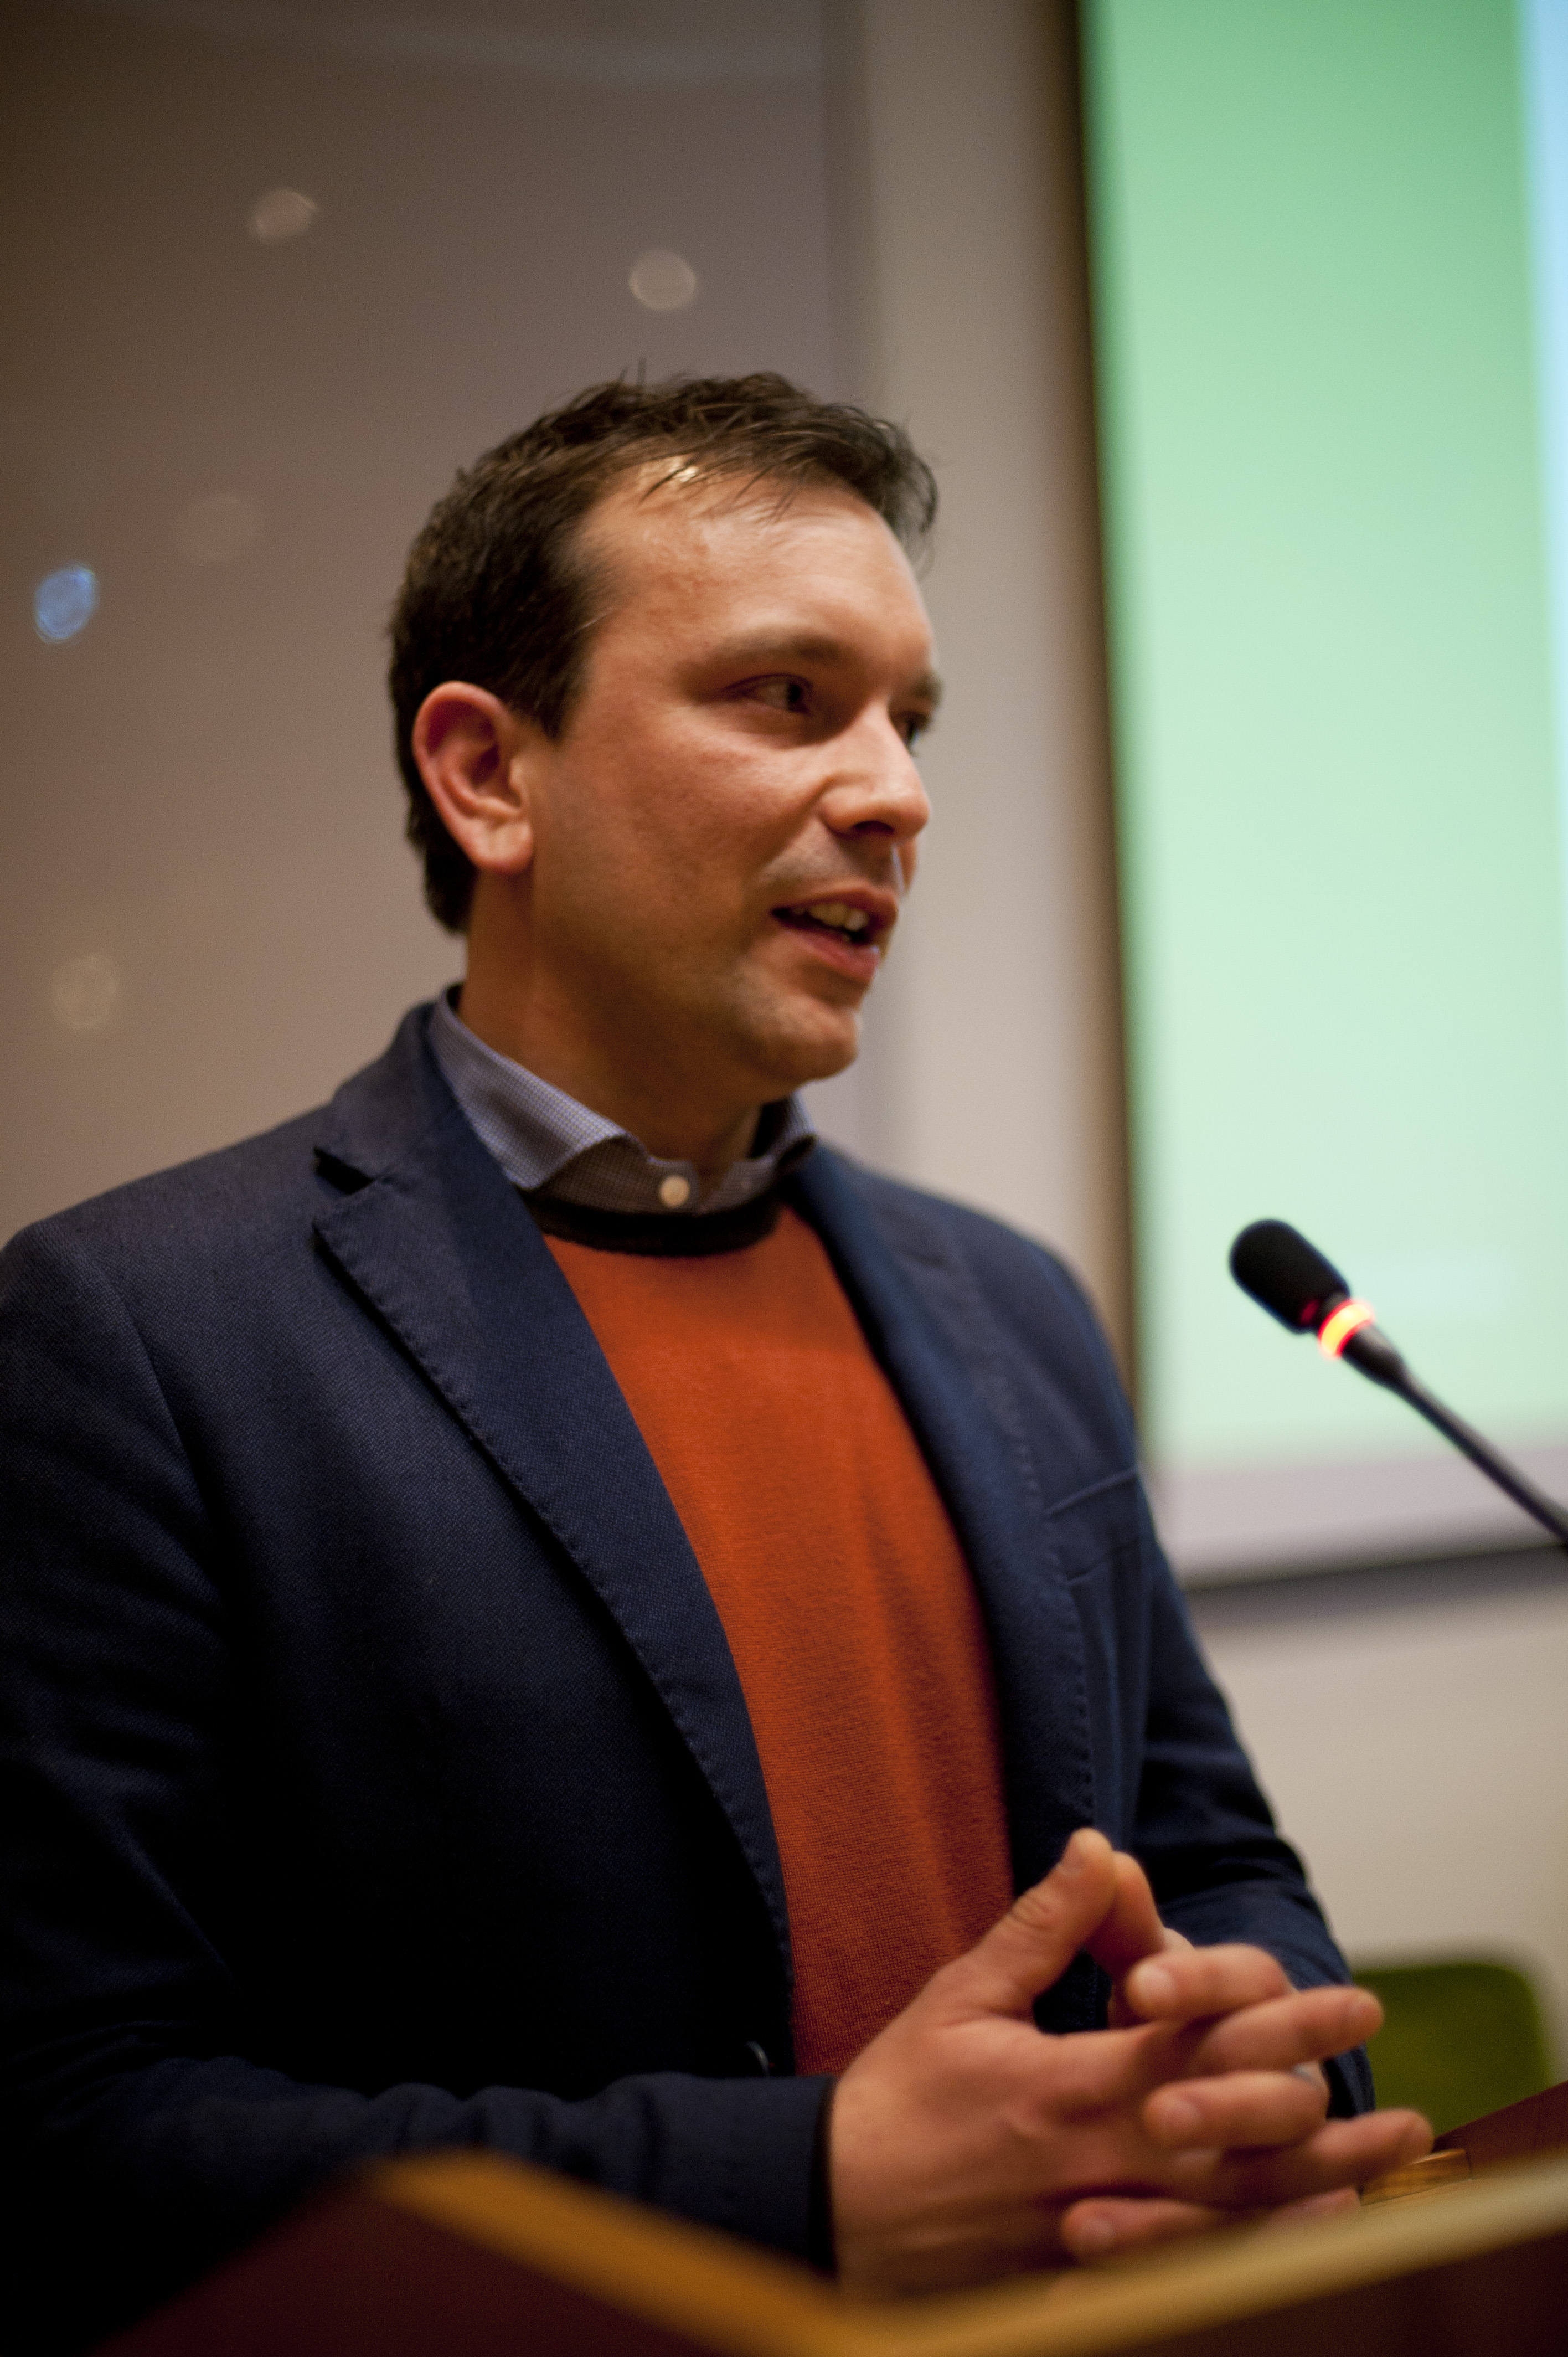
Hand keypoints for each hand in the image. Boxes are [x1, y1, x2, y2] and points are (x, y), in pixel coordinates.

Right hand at [829, 1829, 1428, 2293]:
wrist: (830, 2208)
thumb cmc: (898, 2096)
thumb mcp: (961, 1996)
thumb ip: (1041, 1928)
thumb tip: (1101, 1849)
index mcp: (1066, 2086)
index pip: (1197, 2049)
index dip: (1280, 2026)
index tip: (1351, 2003)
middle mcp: (1094, 2162)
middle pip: (1232, 2139)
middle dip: (1320, 2110)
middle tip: (1401, 2101)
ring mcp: (1093, 2230)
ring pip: (1223, 2217)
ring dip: (1310, 2189)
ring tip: (1380, 2167)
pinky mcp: (1084, 2278)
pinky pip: (1185, 2272)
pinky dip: (1251, 2258)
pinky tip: (1302, 2242)